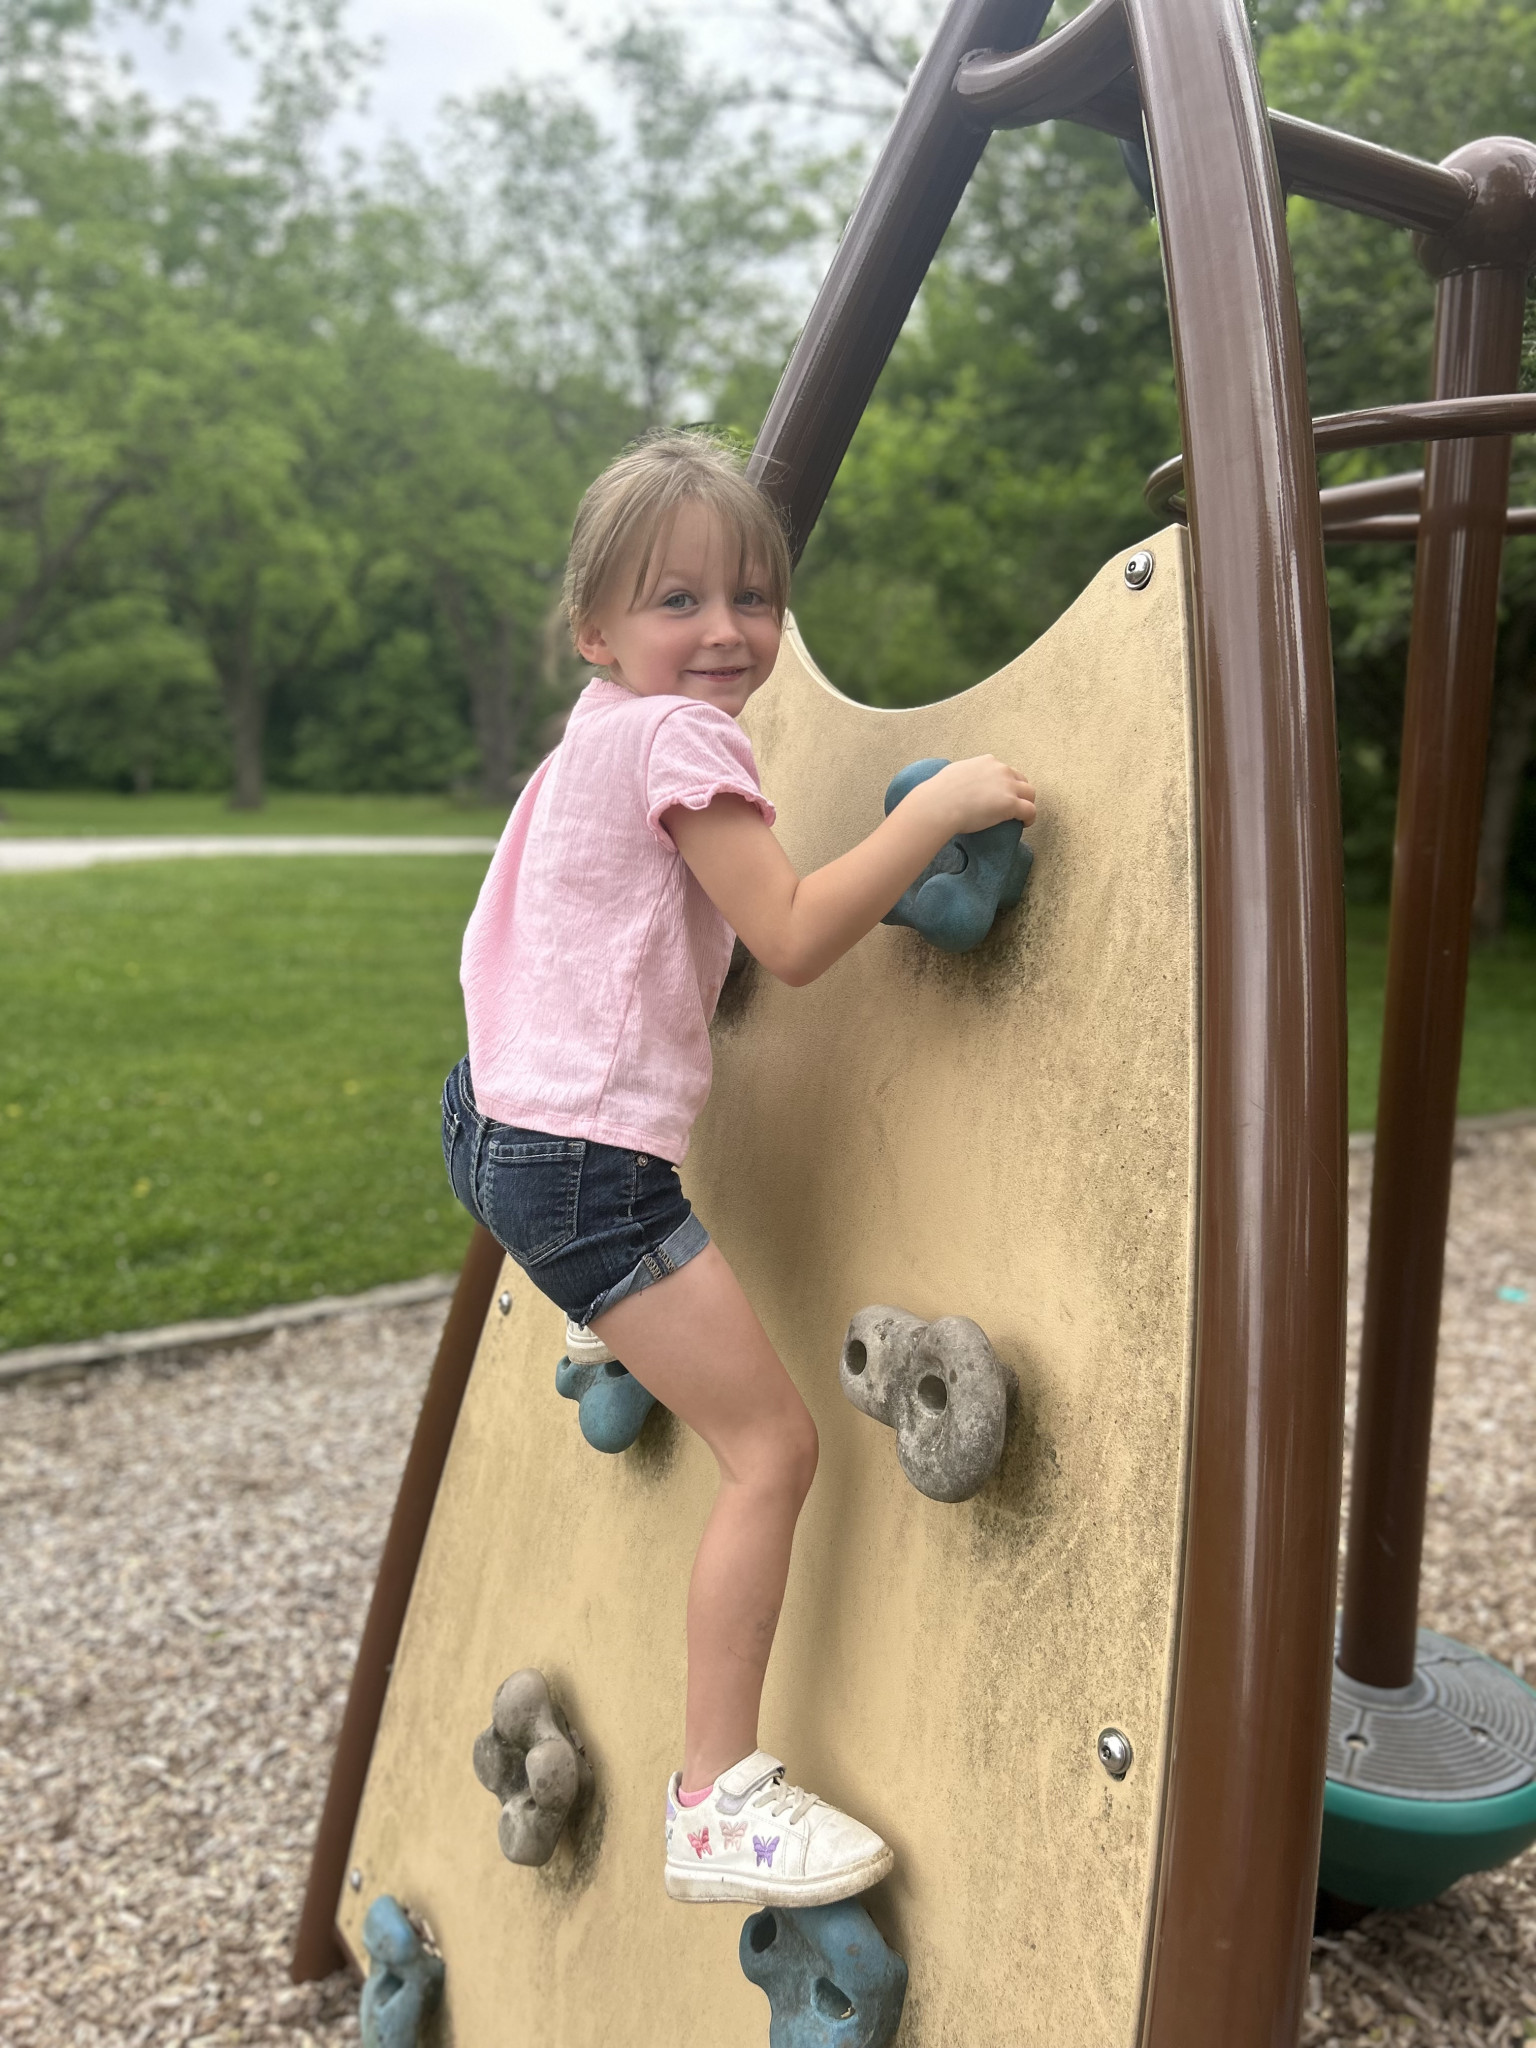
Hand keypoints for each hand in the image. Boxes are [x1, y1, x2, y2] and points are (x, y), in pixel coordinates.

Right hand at [906, 756, 1036, 837]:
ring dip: (1027, 804)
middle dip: (1019, 793)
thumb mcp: (955, 772)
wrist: (940, 805)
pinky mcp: (1011, 804)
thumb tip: (961, 782)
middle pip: (1021, 780)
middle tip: (1013, 806)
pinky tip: (1023, 824)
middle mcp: (1001, 770)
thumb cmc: (940, 792)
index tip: (1001, 795)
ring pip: (1030, 794)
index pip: (1005, 771)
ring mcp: (1007, 786)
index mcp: (988, 762)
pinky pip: (1030, 810)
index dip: (1006, 784)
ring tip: (1020, 817)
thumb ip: (965, 774)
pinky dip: (1029, 818)